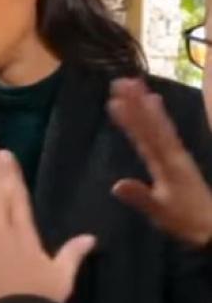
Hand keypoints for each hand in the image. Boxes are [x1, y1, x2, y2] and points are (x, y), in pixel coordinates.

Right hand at [108, 77, 211, 246]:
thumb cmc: (186, 221)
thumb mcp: (161, 213)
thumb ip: (141, 197)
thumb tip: (116, 185)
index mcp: (168, 165)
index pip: (147, 136)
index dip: (131, 118)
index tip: (115, 100)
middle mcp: (173, 154)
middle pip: (153, 124)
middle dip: (137, 102)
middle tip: (122, 81)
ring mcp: (177, 154)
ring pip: (160, 124)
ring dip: (147, 104)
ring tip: (136, 84)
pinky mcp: (178, 158)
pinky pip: (166, 131)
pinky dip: (159, 116)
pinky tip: (155, 105)